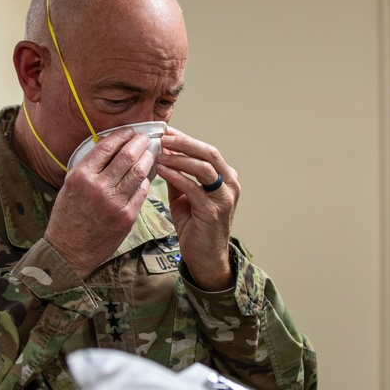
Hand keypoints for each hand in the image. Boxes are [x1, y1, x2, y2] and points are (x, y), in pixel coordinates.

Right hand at [45, 127, 154, 277]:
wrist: (68, 251)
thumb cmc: (67, 217)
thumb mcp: (69, 186)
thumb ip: (89, 168)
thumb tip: (110, 148)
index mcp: (81, 176)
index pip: (107, 146)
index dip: (122, 135)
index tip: (130, 131)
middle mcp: (98, 187)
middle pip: (128, 156)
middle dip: (140, 143)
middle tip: (145, 138)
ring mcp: (115, 202)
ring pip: (139, 172)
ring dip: (148, 159)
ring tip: (150, 154)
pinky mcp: (127, 216)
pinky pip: (142, 192)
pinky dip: (145, 182)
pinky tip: (145, 177)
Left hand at [154, 127, 239, 290]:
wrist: (205, 258)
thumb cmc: (196, 228)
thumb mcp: (185, 198)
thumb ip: (178, 177)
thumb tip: (163, 155)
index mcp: (226, 179)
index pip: (206, 151)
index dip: (185, 139)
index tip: (165, 131)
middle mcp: (230, 185)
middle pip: (209, 153)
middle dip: (184, 142)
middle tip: (163, 136)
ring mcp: (224, 198)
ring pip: (203, 167)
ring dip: (179, 157)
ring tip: (160, 152)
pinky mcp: (213, 211)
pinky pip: (193, 188)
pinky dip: (176, 176)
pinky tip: (162, 170)